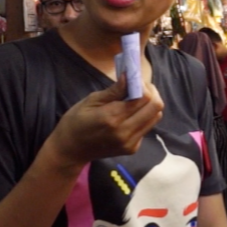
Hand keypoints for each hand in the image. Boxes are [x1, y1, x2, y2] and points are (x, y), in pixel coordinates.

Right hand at [47, 75, 164, 166]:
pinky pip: (147, 127)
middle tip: (140, 86)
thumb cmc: (75, 122)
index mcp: (112, 118)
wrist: (70, 151)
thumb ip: (114, 91)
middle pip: (156, 107)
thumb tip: (129, 76)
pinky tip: (130, 114)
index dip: (143, 85)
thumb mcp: (90, 101)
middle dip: (151, 93)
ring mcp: (130, 143)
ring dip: (150, 105)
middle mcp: (125, 132)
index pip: (143, 98)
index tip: (134, 79)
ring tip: (136, 98)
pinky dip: (143, 117)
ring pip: (155, 117)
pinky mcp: (132, 149)